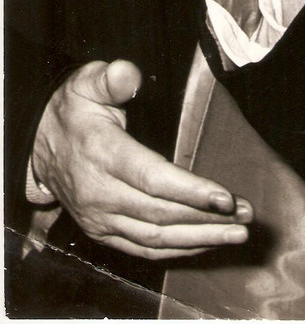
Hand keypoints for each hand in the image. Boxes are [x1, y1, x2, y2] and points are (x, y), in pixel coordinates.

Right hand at [31, 60, 253, 259]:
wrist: (39, 144)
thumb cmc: (74, 109)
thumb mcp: (86, 83)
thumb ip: (110, 78)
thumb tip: (128, 74)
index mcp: (101, 154)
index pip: (151, 179)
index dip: (190, 191)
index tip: (225, 197)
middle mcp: (100, 193)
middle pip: (160, 214)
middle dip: (207, 217)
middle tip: (246, 215)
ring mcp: (100, 218)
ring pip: (155, 238)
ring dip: (201, 239)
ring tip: (238, 233)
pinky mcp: (103, 232)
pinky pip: (143, 249)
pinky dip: (178, 250)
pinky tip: (207, 243)